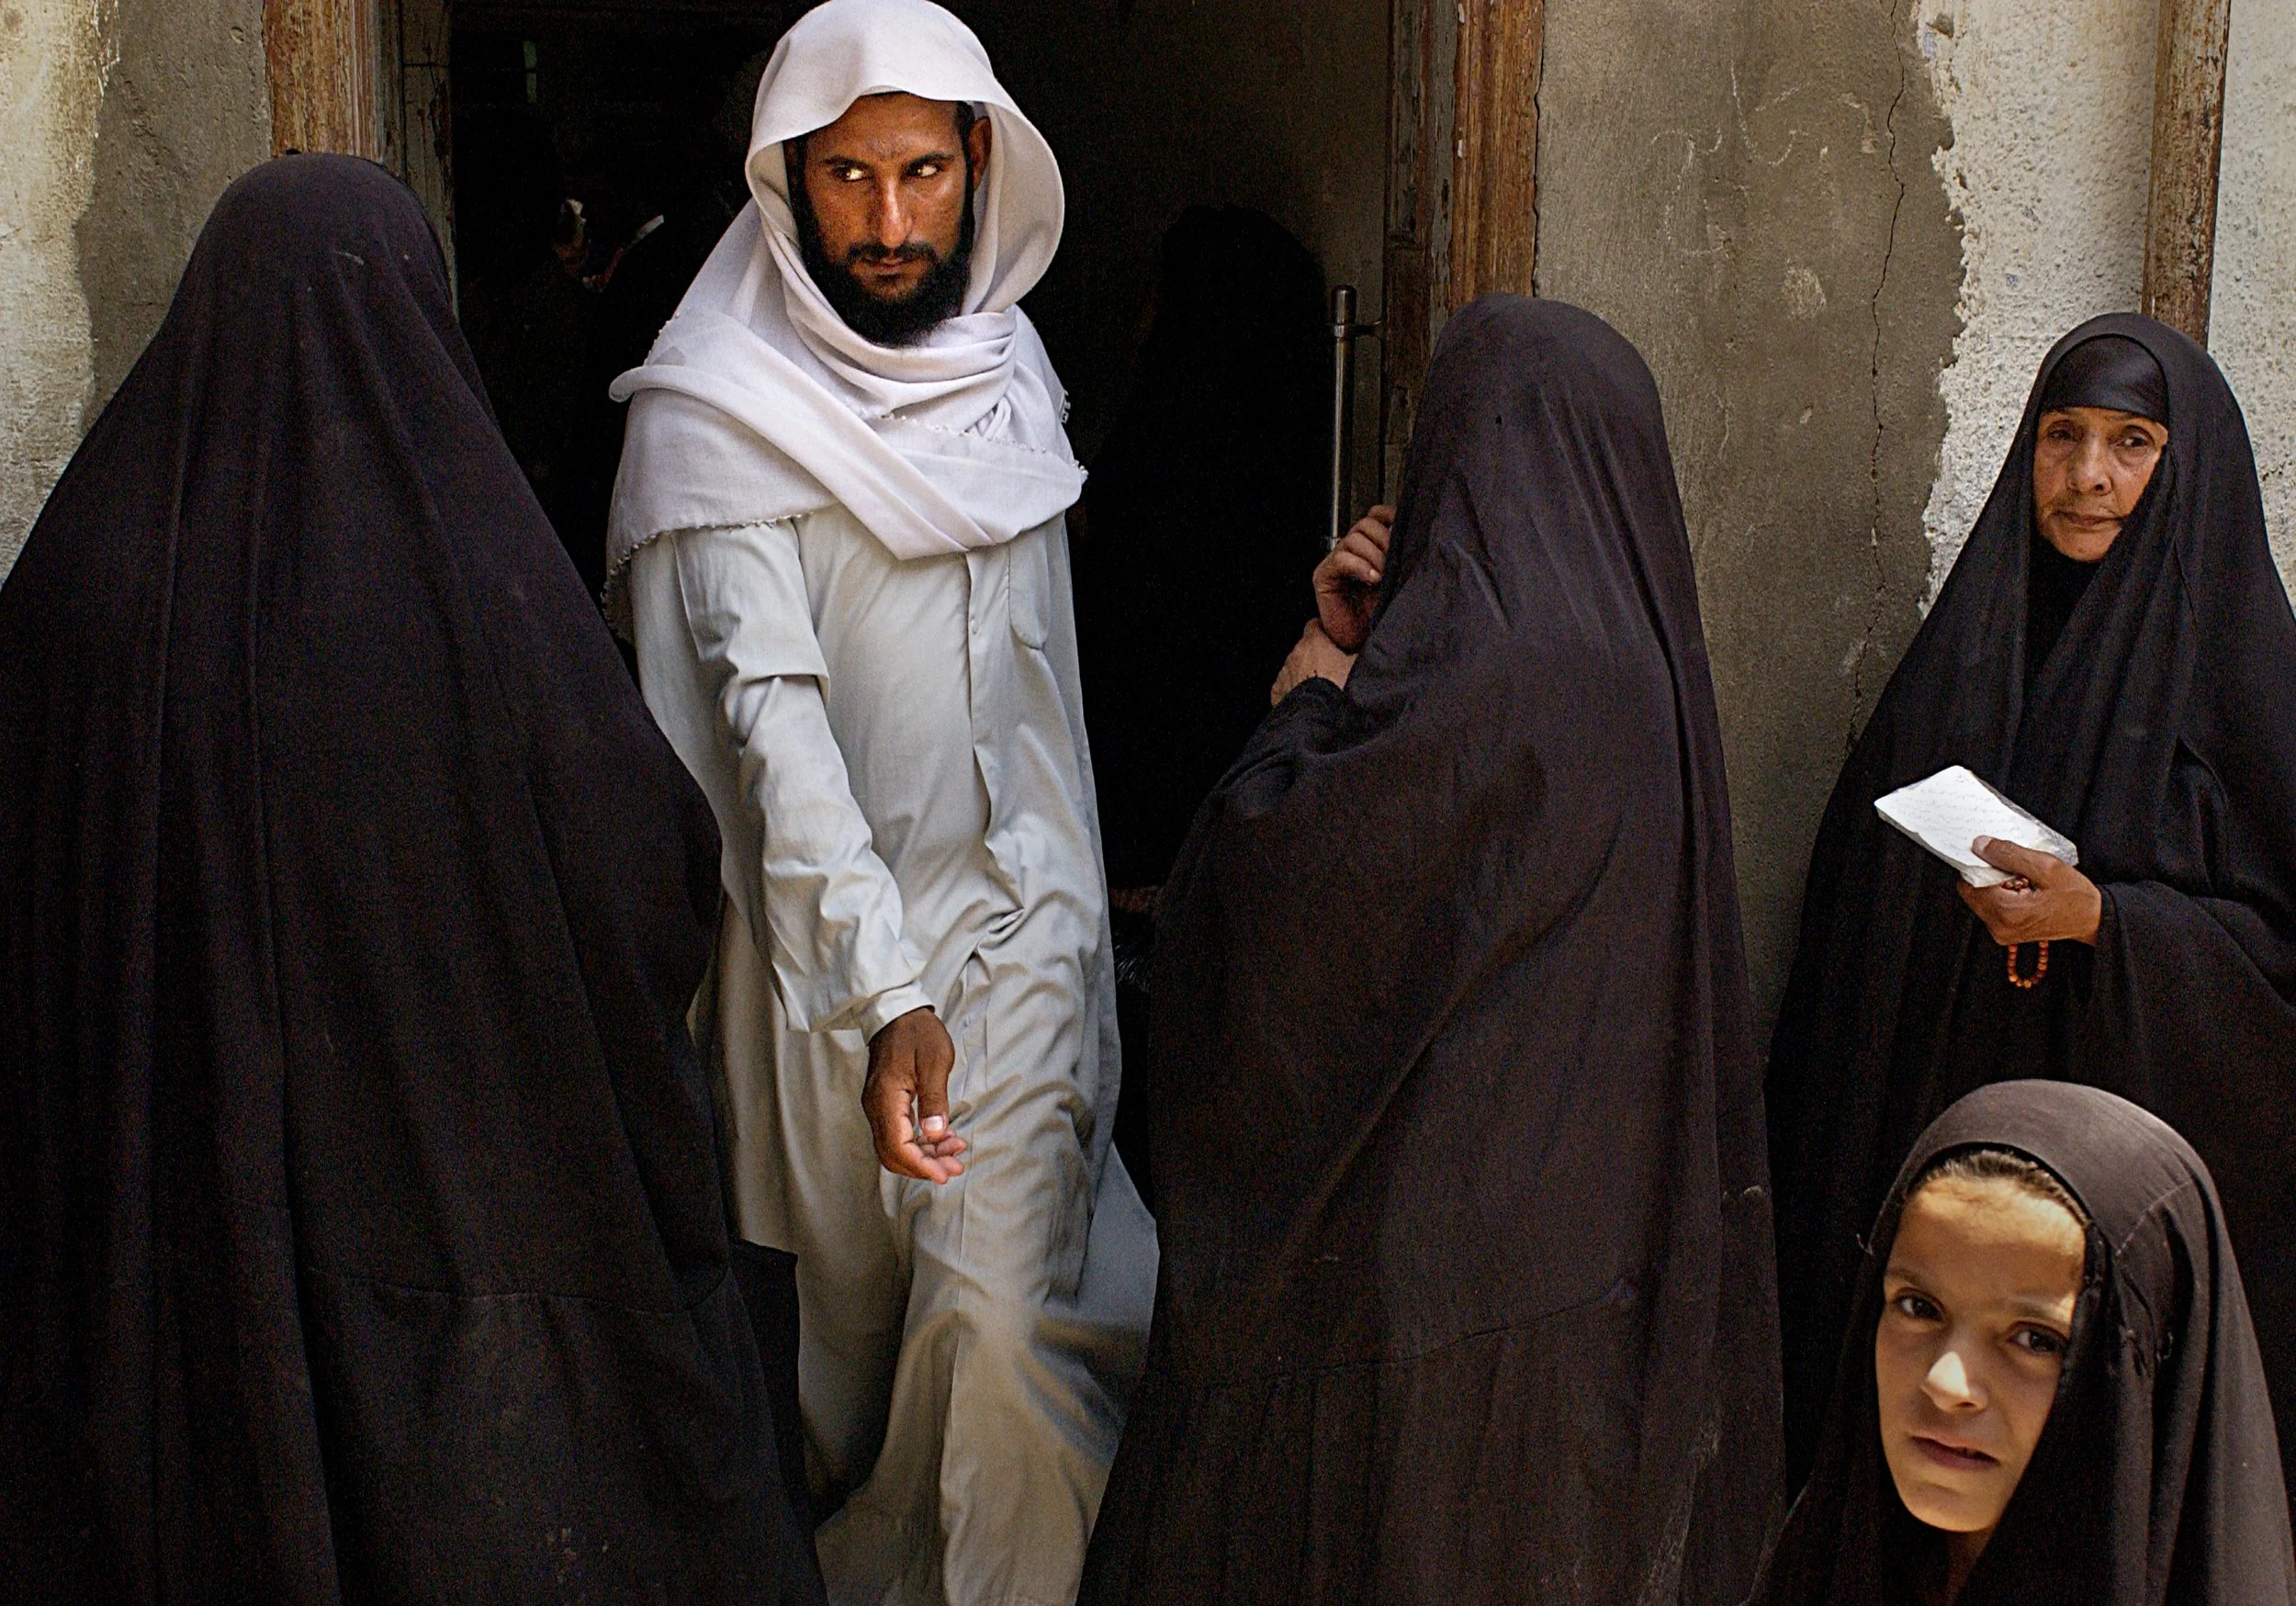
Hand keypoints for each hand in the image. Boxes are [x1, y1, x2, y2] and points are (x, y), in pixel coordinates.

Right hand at [862, 1007, 967, 1182]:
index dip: (921, 1166)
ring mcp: (877, 1106)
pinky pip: (898, 1133)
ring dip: (924, 1155)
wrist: (897, 1012)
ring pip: (895, 1146)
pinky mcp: (884, 1103)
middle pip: (893, 1153)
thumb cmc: (918, 1032)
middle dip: (924, 1166)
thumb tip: (935, 1133)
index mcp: (886, 1098)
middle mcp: (876, 1107)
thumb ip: (935, 1099)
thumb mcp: (936, 1062)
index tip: (945, 1174)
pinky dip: (919, 1142)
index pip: (898, 1146)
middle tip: (954, 1167)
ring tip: (954, 1152)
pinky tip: (943, 1138)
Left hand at [1271, 619, 1356, 704]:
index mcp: (1313, 642)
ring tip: (1320, 688)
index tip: (1333, 639)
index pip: (1314, 625)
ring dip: (1304, 673)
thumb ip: (1360, 651)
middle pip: (1304, 648)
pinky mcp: (1278, 693)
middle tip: (1332, 669)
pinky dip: (1293, 691)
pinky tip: (1306, 699)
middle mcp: (1295, 654)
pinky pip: (1285, 687)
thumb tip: (1364, 647)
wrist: (1322, 717)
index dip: (1324, 631)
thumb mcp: (1360, 665)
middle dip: (1315, 655)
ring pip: (1294, 668)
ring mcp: (1285, 674)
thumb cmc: (1342, 689)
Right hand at [1313, 505, 1393, 651]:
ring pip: (1354, 538)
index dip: (1389, 516)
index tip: (1405, 530)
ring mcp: (1336, 562)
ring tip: (1383, 576)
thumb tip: (1417, 540)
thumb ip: (1402, 560)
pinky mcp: (1324, 576)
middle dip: (1385, 540)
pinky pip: (1341, 559)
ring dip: (1374, 555)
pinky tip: (1372, 579)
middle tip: (1395, 562)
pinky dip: (1359, 566)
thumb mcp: (1398, 581)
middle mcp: (1351, 551)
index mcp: (1370, 547)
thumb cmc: (1381, 615)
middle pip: (1366, 524)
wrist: (1363, 643)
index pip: (1376, 515)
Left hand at [1957, 837, 2103, 946]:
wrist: (2092, 919)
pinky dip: (1999, 894)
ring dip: (1993, 884)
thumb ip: (2010, 855)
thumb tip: (1980, 845)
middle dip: (1986, 874)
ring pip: (1979, 898)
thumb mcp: (2047, 866)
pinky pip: (1989, 907)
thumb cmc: (2076, 896)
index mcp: (2006, 912)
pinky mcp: (2004, 932)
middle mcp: (1998, 927)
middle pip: (1971, 890)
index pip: (1970, 881)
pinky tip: (2021, 888)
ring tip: (2021, 878)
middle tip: (2012, 866)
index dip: (1978, 864)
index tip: (1992, 853)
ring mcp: (2000, 932)